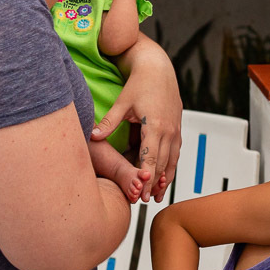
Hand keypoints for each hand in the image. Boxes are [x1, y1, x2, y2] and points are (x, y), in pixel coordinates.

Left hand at [93, 37, 181, 200]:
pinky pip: (175, 153)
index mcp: (155, 124)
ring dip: (166, 178)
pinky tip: (166, 178)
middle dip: (155, 182)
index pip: (150, 156)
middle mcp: (168, 129)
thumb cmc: (140, 83)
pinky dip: (171, 167)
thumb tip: (93, 136)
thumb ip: (109, 121)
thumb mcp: (122, 102)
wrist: (158, 68)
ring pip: (172, 160)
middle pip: (162, 163)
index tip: (141, 190)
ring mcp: (175, 129)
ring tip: (158, 196)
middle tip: (146, 200)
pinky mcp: (177, 128)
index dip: (146, 175)